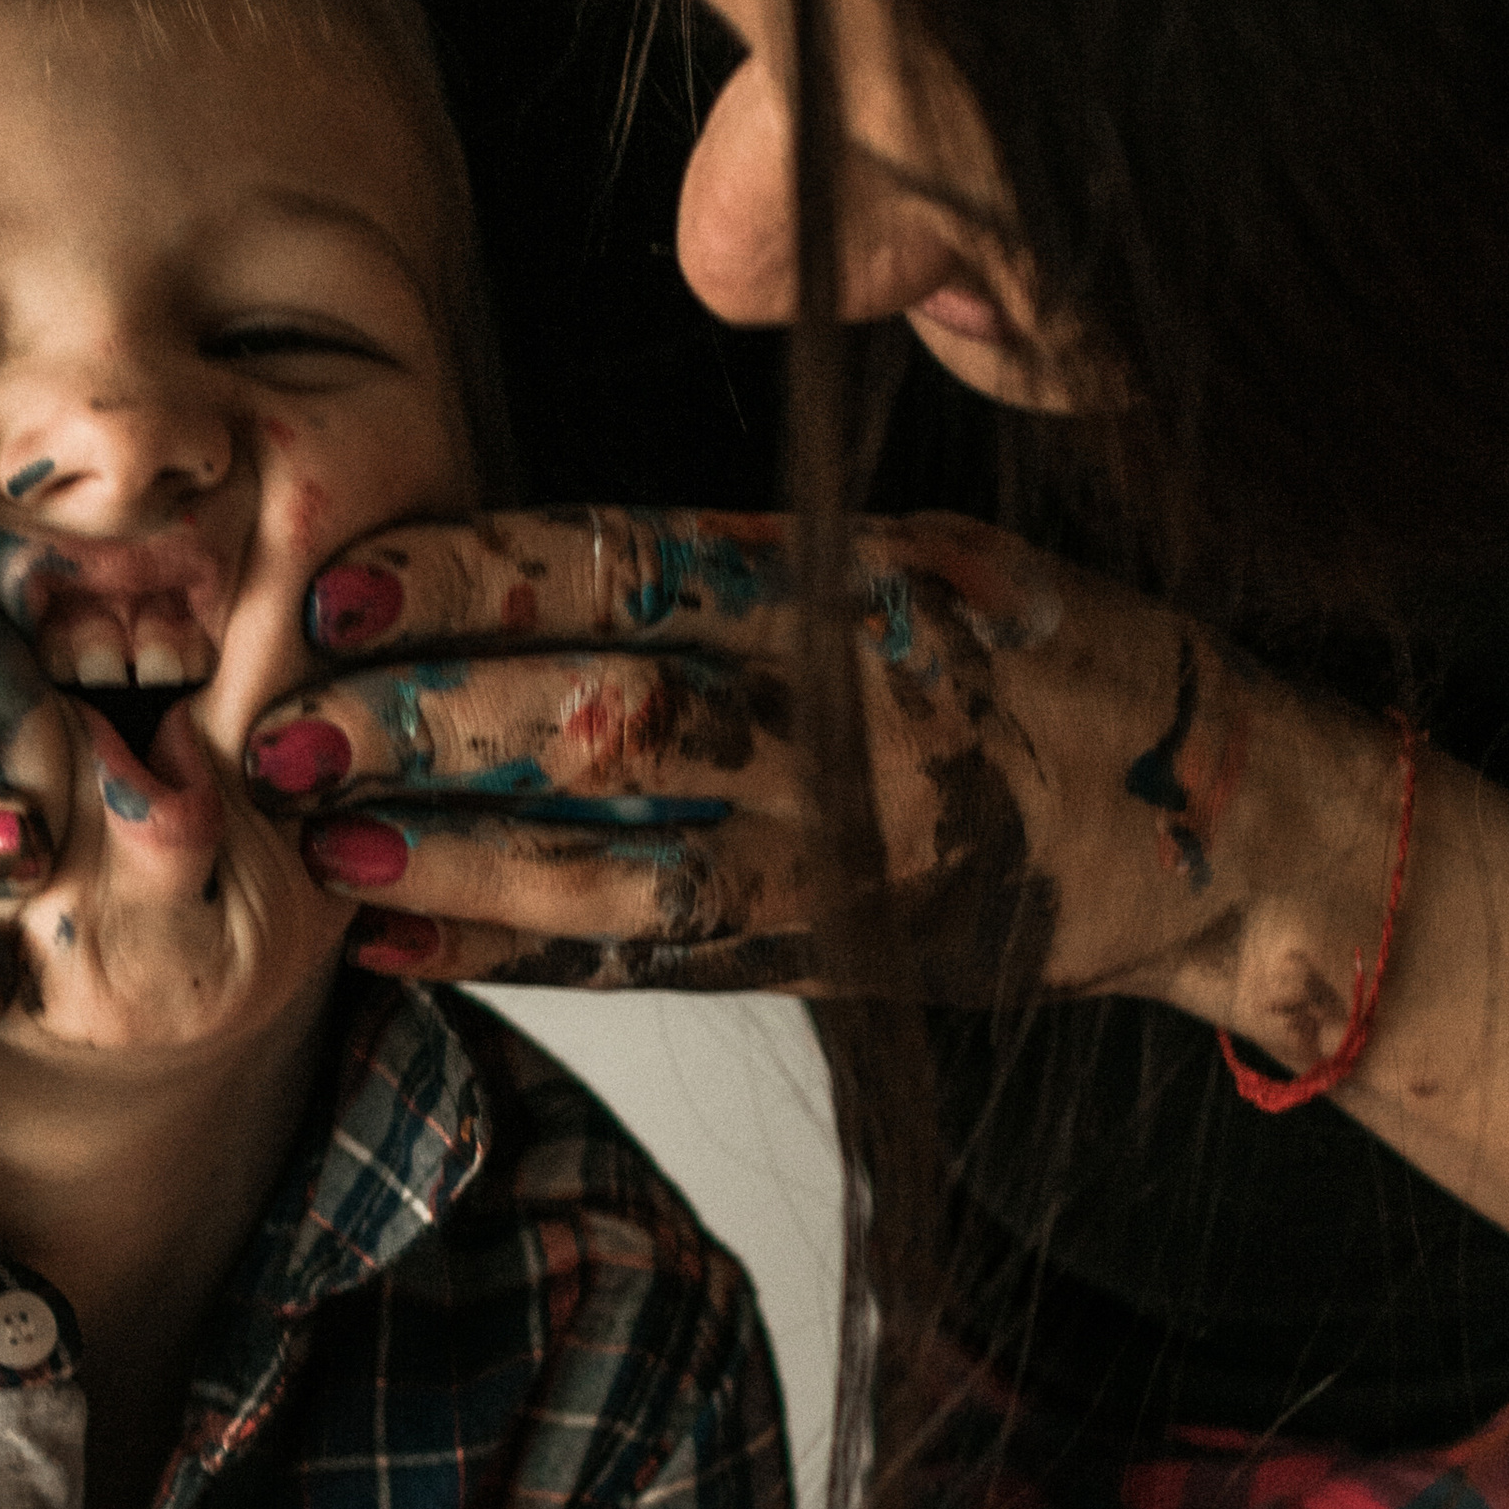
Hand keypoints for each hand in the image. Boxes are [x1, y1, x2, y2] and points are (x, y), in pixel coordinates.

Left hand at [244, 507, 1404, 1040]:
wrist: (1222, 827)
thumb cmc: (1060, 663)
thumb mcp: (935, 553)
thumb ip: (758, 559)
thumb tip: (546, 558)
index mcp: (855, 589)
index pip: (632, 568)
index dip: (477, 579)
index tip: (346, 583)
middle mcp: (839, 721)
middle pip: (599, 716)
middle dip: (428, 722)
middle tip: (286, 726)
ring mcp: (836, 854)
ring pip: (611, 855)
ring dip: (449, 856)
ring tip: (320, 844)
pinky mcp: (829, 954)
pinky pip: (650, 956)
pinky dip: (516, 953)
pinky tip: (402, 944)